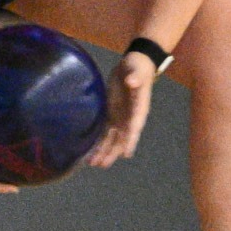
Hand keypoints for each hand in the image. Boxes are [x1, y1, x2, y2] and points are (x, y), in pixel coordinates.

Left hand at [86, 52, 155, 166]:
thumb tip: (133, 81)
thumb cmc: (138, 67)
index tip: (126, 153)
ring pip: (112, 138)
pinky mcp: (111, 114)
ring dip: (104, 150)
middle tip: (102, 164)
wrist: (134, 65)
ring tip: (94, 164)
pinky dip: (99, 142)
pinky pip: (105, 131)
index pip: (135, 126)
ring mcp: (120, 117)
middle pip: (122, 137)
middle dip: (112, 151)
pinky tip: (91, 152)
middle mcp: (130, 117)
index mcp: (139, 108)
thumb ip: (135, 77)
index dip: (130, 139)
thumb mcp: (136, 70)